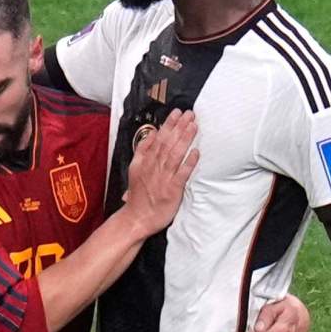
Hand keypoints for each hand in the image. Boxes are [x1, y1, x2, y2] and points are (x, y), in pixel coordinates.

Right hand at [122, 109, 198, 237]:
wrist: (137, 218)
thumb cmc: (139, 196)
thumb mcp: (135, 169)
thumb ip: (143, 151)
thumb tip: (152, 134)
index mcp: (144, 162)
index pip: (157, 138)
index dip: (168, 124)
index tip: (177, 113)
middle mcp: (153, 168)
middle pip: (167, 143)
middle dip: (179, 127)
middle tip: (190, 114)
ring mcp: (163, 179)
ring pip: (174, 154)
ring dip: (185, 139)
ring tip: (193, 126)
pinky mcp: (172, 190)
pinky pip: (182, 174)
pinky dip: (188, 163)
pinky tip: (195, 152)